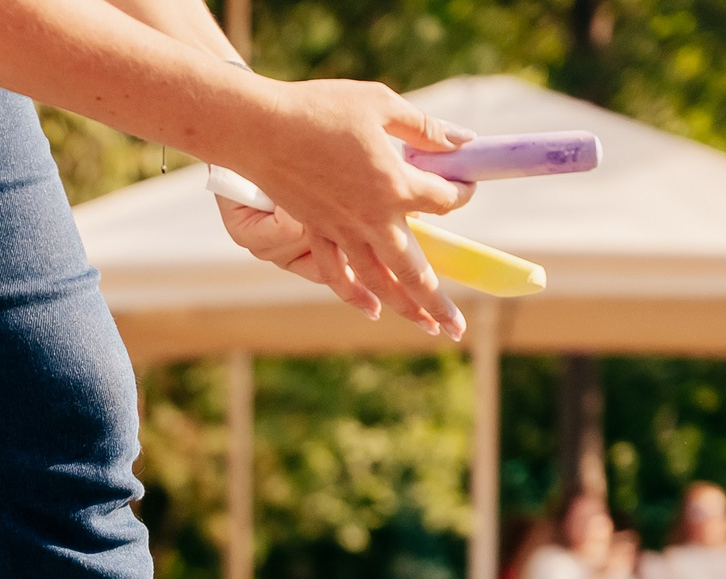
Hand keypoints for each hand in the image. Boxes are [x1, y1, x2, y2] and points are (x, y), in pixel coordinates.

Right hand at [224, 81, 474, 337]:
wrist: (261, 128)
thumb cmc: (321, 108)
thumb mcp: (381, 104)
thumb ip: (425, 128)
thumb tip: (463, 142)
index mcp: (394, 185)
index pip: (443, 201)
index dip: (461, 192)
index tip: (464, 185)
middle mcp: (372, 219)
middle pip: (416, 270)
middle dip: (439, 301)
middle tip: (457, 327)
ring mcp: (343, 232)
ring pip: (381, 281)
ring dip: (406, 308)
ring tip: (428, 326)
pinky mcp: (317, 234)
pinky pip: (338, 274)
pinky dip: (355, 295)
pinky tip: (372, 309)